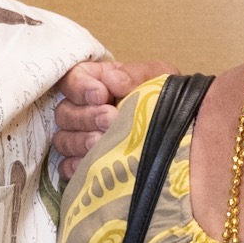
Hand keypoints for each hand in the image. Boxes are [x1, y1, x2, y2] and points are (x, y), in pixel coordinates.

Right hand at [52, 59, 172, 180]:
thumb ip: (134, 75)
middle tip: (110, 119)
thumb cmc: (163, 98)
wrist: (180, 132)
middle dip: (86, 116)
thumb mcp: (156, 78)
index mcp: (97, 82)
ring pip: (63, 140)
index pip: (71, 79)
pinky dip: (75, 166)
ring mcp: (80, 138)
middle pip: (64, 112)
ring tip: (103, 142)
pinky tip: (92, 164)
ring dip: (81, 141)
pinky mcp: (84, 164)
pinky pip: (66, 167)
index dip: (80, 87)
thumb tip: (112, 80)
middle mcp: (83, 109)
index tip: (101, 95)